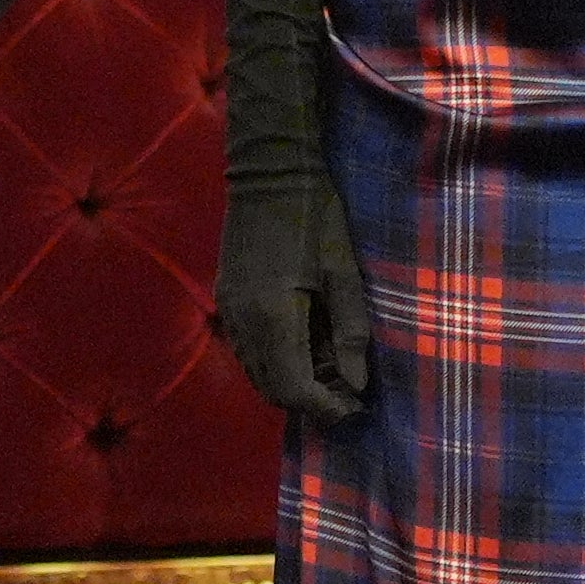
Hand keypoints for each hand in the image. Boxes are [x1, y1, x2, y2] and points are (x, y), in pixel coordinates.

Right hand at [218, 164, 373, 422]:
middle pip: (271, 388)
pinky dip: (275, 362)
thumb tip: (357, 384)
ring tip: (331, 372)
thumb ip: (350, 331)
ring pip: (257, 372)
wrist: (268, 173)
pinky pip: (249, 350)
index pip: (293, 386)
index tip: (354, 411)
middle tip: (347, 396)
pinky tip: (304, 347)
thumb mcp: (344, 273)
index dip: (324, 407)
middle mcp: (243, 321)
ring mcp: (230, 311)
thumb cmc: (316, 217)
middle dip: (309, 401)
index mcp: (273, 315)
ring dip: (291, 383)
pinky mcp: (227, 299)